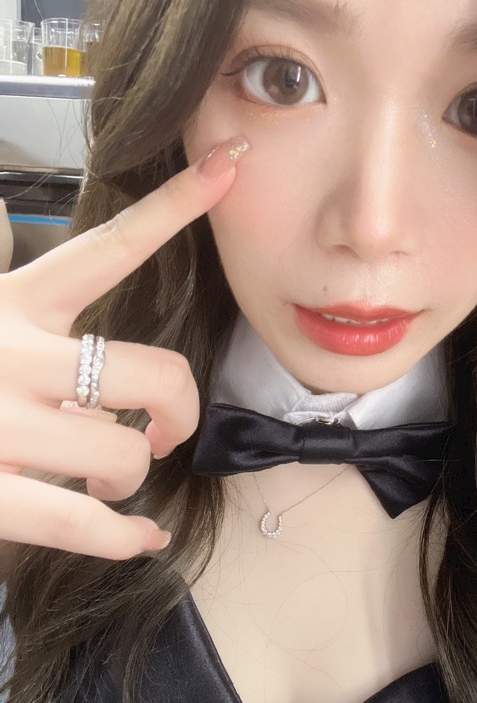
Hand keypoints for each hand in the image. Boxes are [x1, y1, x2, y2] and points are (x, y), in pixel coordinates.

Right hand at [0, 136, 248, 560]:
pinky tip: (141, 537)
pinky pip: (80, 521)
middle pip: (152, 372)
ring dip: (129, 472)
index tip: (228, 165)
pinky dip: (123, 536)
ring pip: (123, 453)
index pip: (108, 248)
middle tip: (164, 427)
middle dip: (178, 406)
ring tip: (105, 476)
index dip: (174, 206)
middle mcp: (9, 354)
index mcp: (9, 302)